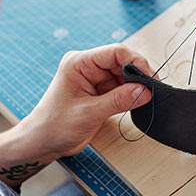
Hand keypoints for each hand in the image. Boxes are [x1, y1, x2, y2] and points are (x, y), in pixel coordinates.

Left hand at [0, 44, 154, 187]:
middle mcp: (87, 66)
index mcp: (79, 63)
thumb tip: (145, 91)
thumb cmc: (54, 126)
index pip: (115, 52)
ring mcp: (94, 78)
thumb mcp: (89, 113)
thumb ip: (119, 100)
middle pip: (122, 61)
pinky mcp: (99, 90)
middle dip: (138, 74)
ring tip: (147, 97)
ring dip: (136, 85)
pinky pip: (121, 86)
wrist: (42, 143)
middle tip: (153, 89)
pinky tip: (137, 101)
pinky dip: (131, 93)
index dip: (136, 61)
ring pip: (124, 74)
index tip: (150, 77)